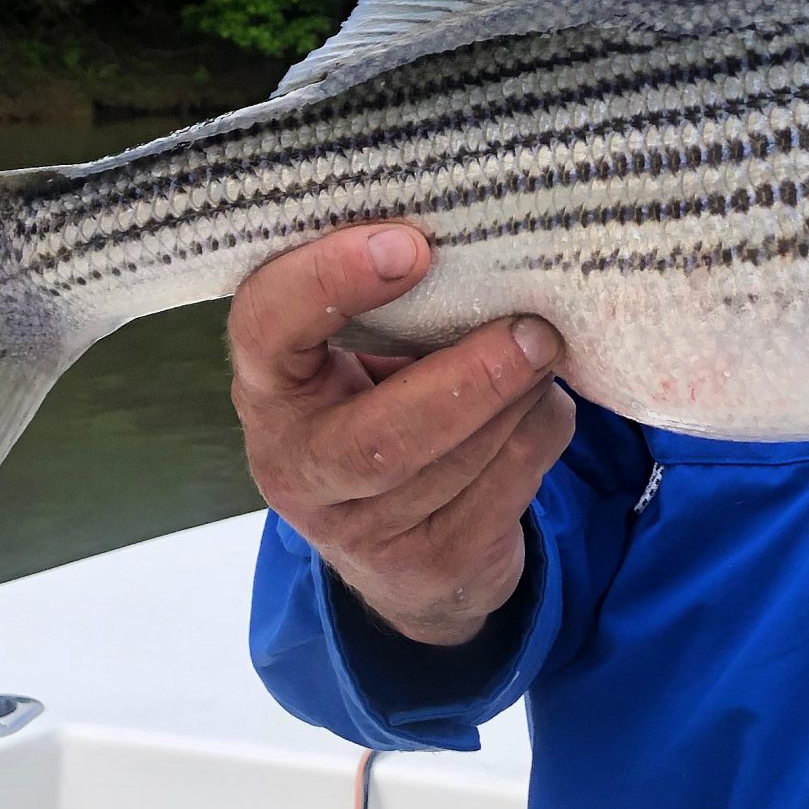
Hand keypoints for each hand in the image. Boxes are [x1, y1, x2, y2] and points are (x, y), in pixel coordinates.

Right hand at [230, 225, 574, 645]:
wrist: (401, 549)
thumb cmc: (383, 404)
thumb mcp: (363, 354)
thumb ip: (398, 308)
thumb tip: (492, 247)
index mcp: (270, 388)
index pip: (263, 328)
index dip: (328, 281)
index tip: (410, 246)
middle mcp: (296, 467)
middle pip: (378, 438)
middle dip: (468, 380)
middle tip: (533, 330)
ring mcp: (359, 531)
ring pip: (456, 463)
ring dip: (518, 400)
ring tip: (544, 349)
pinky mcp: (432, 563)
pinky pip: (505, 488)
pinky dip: (539, 432)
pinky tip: (541, 402)